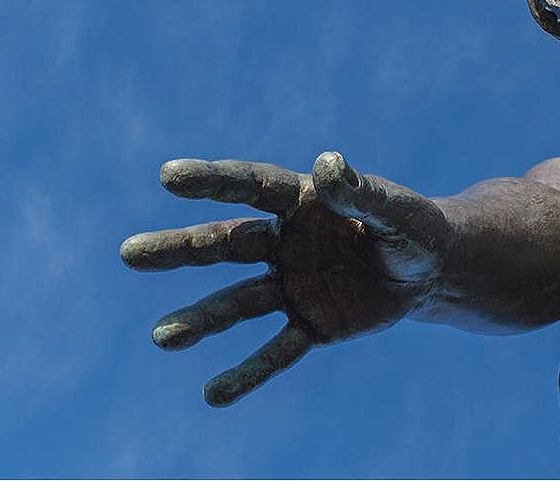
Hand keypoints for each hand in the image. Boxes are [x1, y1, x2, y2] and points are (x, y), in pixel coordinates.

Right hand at [121, 152, 452, 405]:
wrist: (430, 271)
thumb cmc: (412, 228)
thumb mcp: (397, 212)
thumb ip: (362, 194)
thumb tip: (328, 164)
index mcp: (302, 202)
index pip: (252, 187)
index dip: (213, 181)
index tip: (169, 176)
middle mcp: (285, 242)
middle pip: (225, 245)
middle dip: (180, 250)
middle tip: (129, 254)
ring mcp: (293, 285)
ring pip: (239, 302)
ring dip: (202, 320)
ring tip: (163, 338)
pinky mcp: (310, 324)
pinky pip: (277, 350)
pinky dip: (249, 373)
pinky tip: (214, 394)